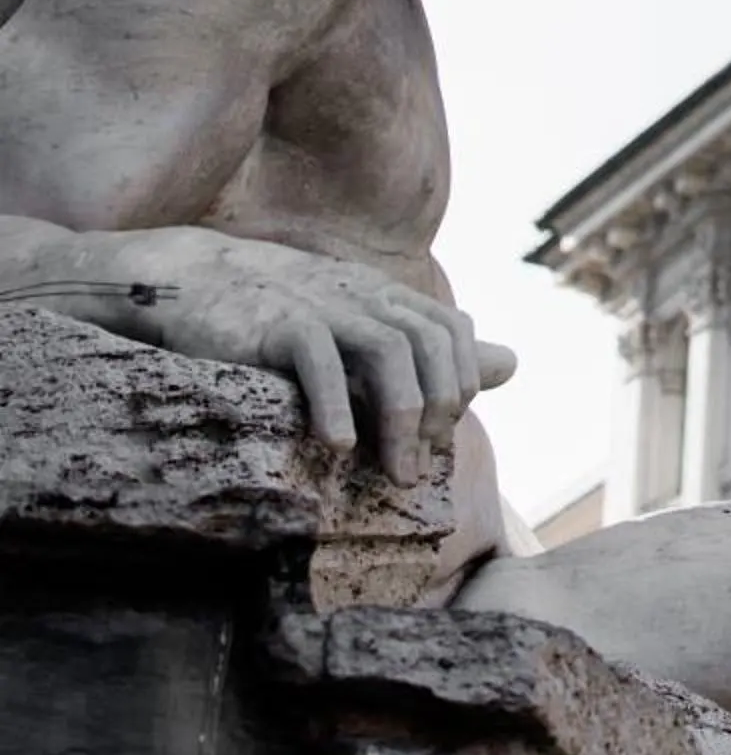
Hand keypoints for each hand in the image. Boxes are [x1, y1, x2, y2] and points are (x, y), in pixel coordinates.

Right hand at [102, 226, 514, 483]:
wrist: (193, 280)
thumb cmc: (279, 311)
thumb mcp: (363, 323)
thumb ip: (434, 347)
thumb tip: (513, 365)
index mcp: (382, 294)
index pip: (449, 330)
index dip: (460, 382)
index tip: (442, 440)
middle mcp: (361, 294)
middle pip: (427, 343)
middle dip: (438, 410)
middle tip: (418, 470)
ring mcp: (321, 304)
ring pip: (387, 350)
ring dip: (400, 419)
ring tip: (395, 475)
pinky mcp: (275, 321)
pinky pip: (318, 358)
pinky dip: (335, 403)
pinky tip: (338, 446)